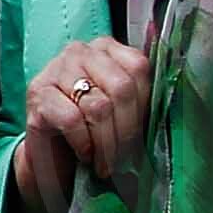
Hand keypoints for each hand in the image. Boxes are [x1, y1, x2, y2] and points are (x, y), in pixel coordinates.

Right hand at [17, 32, 151, 212]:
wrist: (51, 156)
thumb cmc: (93, 131)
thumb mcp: (122, 112)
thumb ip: (142, 99)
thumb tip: (175, 106)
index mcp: (107, 49)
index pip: (138, 69)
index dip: (144, 108)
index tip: (142, 137)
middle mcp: (80, 51)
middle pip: (121, 88)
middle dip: (127, 131)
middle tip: (125, 159)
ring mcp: (55, 69)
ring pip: (99, 106)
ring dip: (106, 143)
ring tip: (105, 163)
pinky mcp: (37, 93)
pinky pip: (72, 119)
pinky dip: (83, 143)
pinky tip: (84, 153)